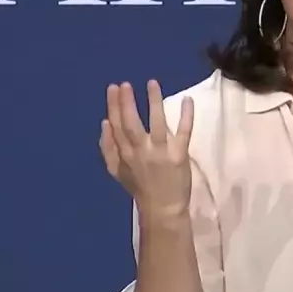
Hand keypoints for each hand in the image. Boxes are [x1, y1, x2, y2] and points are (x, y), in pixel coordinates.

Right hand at [99, 80, 194, 217]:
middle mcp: (140, 151)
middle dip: (127, 102)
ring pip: (156, 123)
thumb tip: (104, 122)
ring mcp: (161, 152)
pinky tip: (188, 99)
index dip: (114, 105)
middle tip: (126, 84)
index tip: (114, 88)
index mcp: (124, 154)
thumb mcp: (116, 170)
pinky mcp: (180, 155)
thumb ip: (107, 147)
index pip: (116, 125)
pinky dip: (186, 115)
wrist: (162, 208)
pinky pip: (184, 132)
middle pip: (131, 123)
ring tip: (152, 83)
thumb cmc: (140, 187)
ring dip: (154, 102)